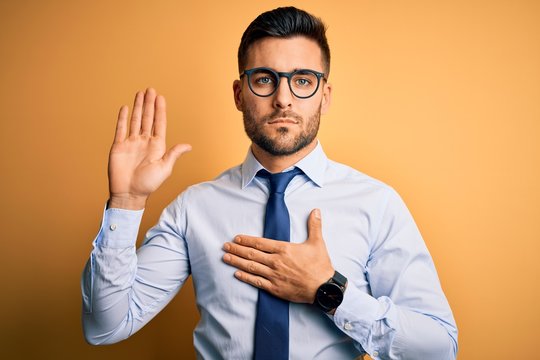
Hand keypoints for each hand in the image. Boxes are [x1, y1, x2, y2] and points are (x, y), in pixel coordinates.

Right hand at [108, 88, 191, 208]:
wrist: (129, 194)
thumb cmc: (148, 184)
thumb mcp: (164, 169)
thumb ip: (173, 154)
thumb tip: (188, 146)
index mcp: (157, 146)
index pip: (159, 123)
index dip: (160, 110)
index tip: (160, 98)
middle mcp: (144, 142)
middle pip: (147, 118)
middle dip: (149, 104)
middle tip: (150, 89)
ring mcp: (131, 143)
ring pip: (135, 120)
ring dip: (138, 107)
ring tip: (140, 94)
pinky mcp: (119, 146)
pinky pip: (121, 129)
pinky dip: (123, 118)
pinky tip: (126, 108)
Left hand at [222, 209, 333, 302]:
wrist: (324, 288)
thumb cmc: (320, 266)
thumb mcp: (318, 243)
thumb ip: (314, 226)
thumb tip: (315, 210)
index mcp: (284, 249)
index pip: (260, 243)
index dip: (247, 240)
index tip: (236, 238)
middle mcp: (276, 262)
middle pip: (252, 254)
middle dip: (236, 250)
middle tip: (225, 246)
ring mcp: (274, 276)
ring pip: (251, 267)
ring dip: (237, 262)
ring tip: (226, 258)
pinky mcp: (275, 288)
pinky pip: (257, 282)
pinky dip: (246, 277)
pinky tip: (237, 274)